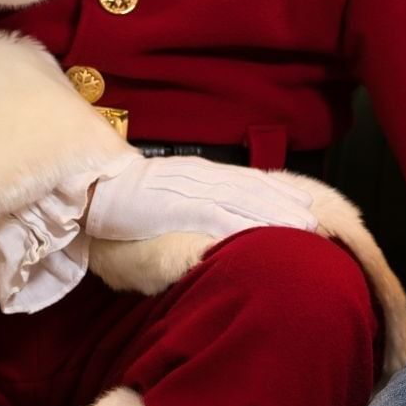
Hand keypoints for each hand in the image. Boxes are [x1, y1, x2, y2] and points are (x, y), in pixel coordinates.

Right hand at [83, 156, 316, 241]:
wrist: (91, 186)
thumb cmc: (125, 195)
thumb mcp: (165, 194)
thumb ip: (189, 202)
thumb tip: (210, 219)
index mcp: (197, 173)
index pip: (244, 181)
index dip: (275, 191)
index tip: (302, 201)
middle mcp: (199, 176)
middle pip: (250, 189)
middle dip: (283, 203)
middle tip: (314, 217)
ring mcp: (189, 189)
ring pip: (241, 200)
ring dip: (273, 213)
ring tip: (302, 225)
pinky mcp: (175, 204)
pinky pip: (214, 213)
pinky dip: (239, 222)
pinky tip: (260, 232)